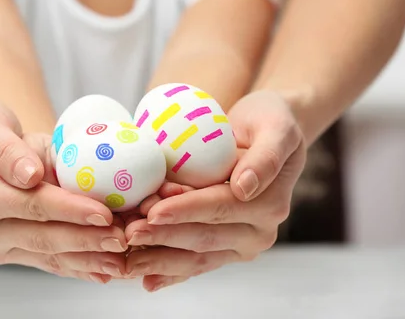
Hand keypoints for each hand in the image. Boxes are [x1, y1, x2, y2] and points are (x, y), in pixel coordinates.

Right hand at [0, 91, 127, 282]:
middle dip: (88, 242)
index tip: (105, 214)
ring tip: (122, 263)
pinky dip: (76, 265)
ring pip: (50, 256)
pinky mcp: (11, 246)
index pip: (35, 206)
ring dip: (88, 260)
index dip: (72, 211)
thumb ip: (7, 151)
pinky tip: (102, 271)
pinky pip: (47, 258)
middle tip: (124, 241)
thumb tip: (29, 175)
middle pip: (46, 238)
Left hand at [123, 90, 306, 290]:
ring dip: (160, 258)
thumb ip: (266, 157)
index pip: (219, 208)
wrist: (268, 134)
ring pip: (196, 257)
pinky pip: (196, 263)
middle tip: (128, 234)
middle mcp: (258, 232)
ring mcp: (240, 245)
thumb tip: (245, 187)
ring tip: (128, 258)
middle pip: (203, 238)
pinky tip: (146, 280)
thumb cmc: (269, 123)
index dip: (185, 211)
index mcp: (269, 204)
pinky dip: (171, 273)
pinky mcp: (225, 249)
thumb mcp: (276, 128)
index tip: (153, 212)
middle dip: (163, 238)